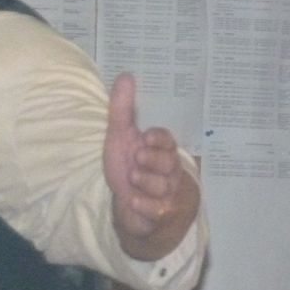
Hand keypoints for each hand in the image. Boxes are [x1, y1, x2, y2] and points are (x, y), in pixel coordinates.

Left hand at [103, 73, 199, 260]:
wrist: (127, 207)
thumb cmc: (127, 167)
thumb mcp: (120, 137)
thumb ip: (123, 108)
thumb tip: (126, 75)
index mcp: (160, 150)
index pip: (167, 140)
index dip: (159, 139)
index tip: (146, 137)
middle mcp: (168, 170)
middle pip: (169, 163)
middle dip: (152, 161)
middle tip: (137, 160)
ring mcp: (168, 193)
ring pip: (163, 186)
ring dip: (145, 182)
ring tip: (133, 179)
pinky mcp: (162, 214)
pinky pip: (158, 210)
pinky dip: (144, 205)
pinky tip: (133, 201)